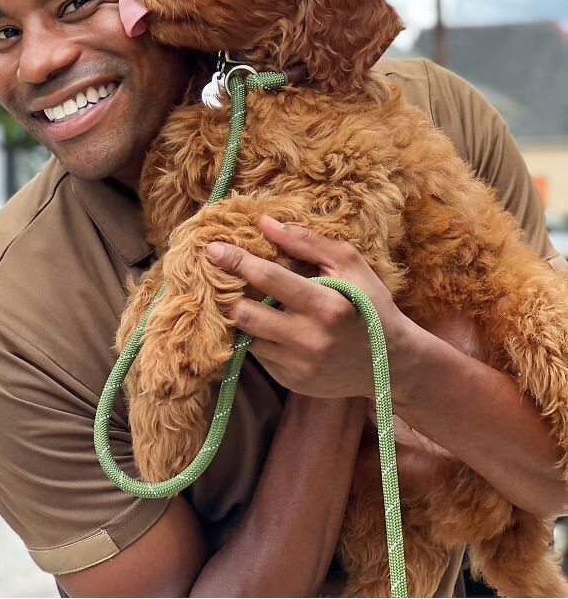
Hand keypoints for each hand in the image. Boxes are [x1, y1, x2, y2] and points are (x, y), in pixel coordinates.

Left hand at [205, 216, 410, 398]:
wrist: (392, 363)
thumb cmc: (370, 304)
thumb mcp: (350, 265)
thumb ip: (308, 242)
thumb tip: (265, 223)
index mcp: (327, 306)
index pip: (268, 279)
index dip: (236, 261)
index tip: (212, 248)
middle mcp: (310, 340)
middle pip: (244, 314)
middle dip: (227, 294)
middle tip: (220, 277)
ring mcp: (298, 366)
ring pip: (245, 337)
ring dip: (238, 316)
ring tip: (237, 297)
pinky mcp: (292, 382)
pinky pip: (258, 355)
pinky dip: (254, 336)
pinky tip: (263, 323)